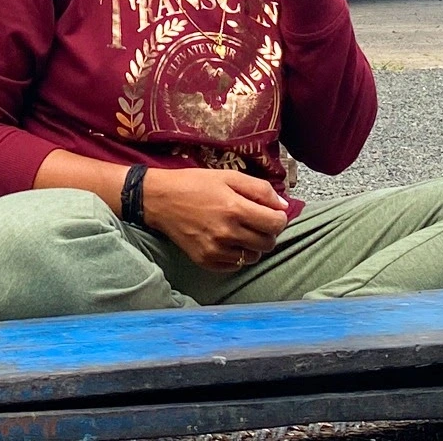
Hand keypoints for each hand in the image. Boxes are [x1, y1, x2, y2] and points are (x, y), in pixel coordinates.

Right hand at [142, 167, 289, 271]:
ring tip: (241, 231)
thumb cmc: (194, 184)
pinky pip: (235, 266)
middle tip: (256, 221)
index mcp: (235, 208)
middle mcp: (227, 233)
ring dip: (253, 245)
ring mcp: (215, 250)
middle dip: (268, 232)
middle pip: (268, 243)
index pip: (276, 224)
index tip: (271, 213)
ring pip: (253, 257)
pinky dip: (236, 255)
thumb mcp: (228, 176)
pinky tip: (227, 241)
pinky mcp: (205, 261)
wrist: (159, 200)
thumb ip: (260, 189)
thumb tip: (283, 206)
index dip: (279, 218)